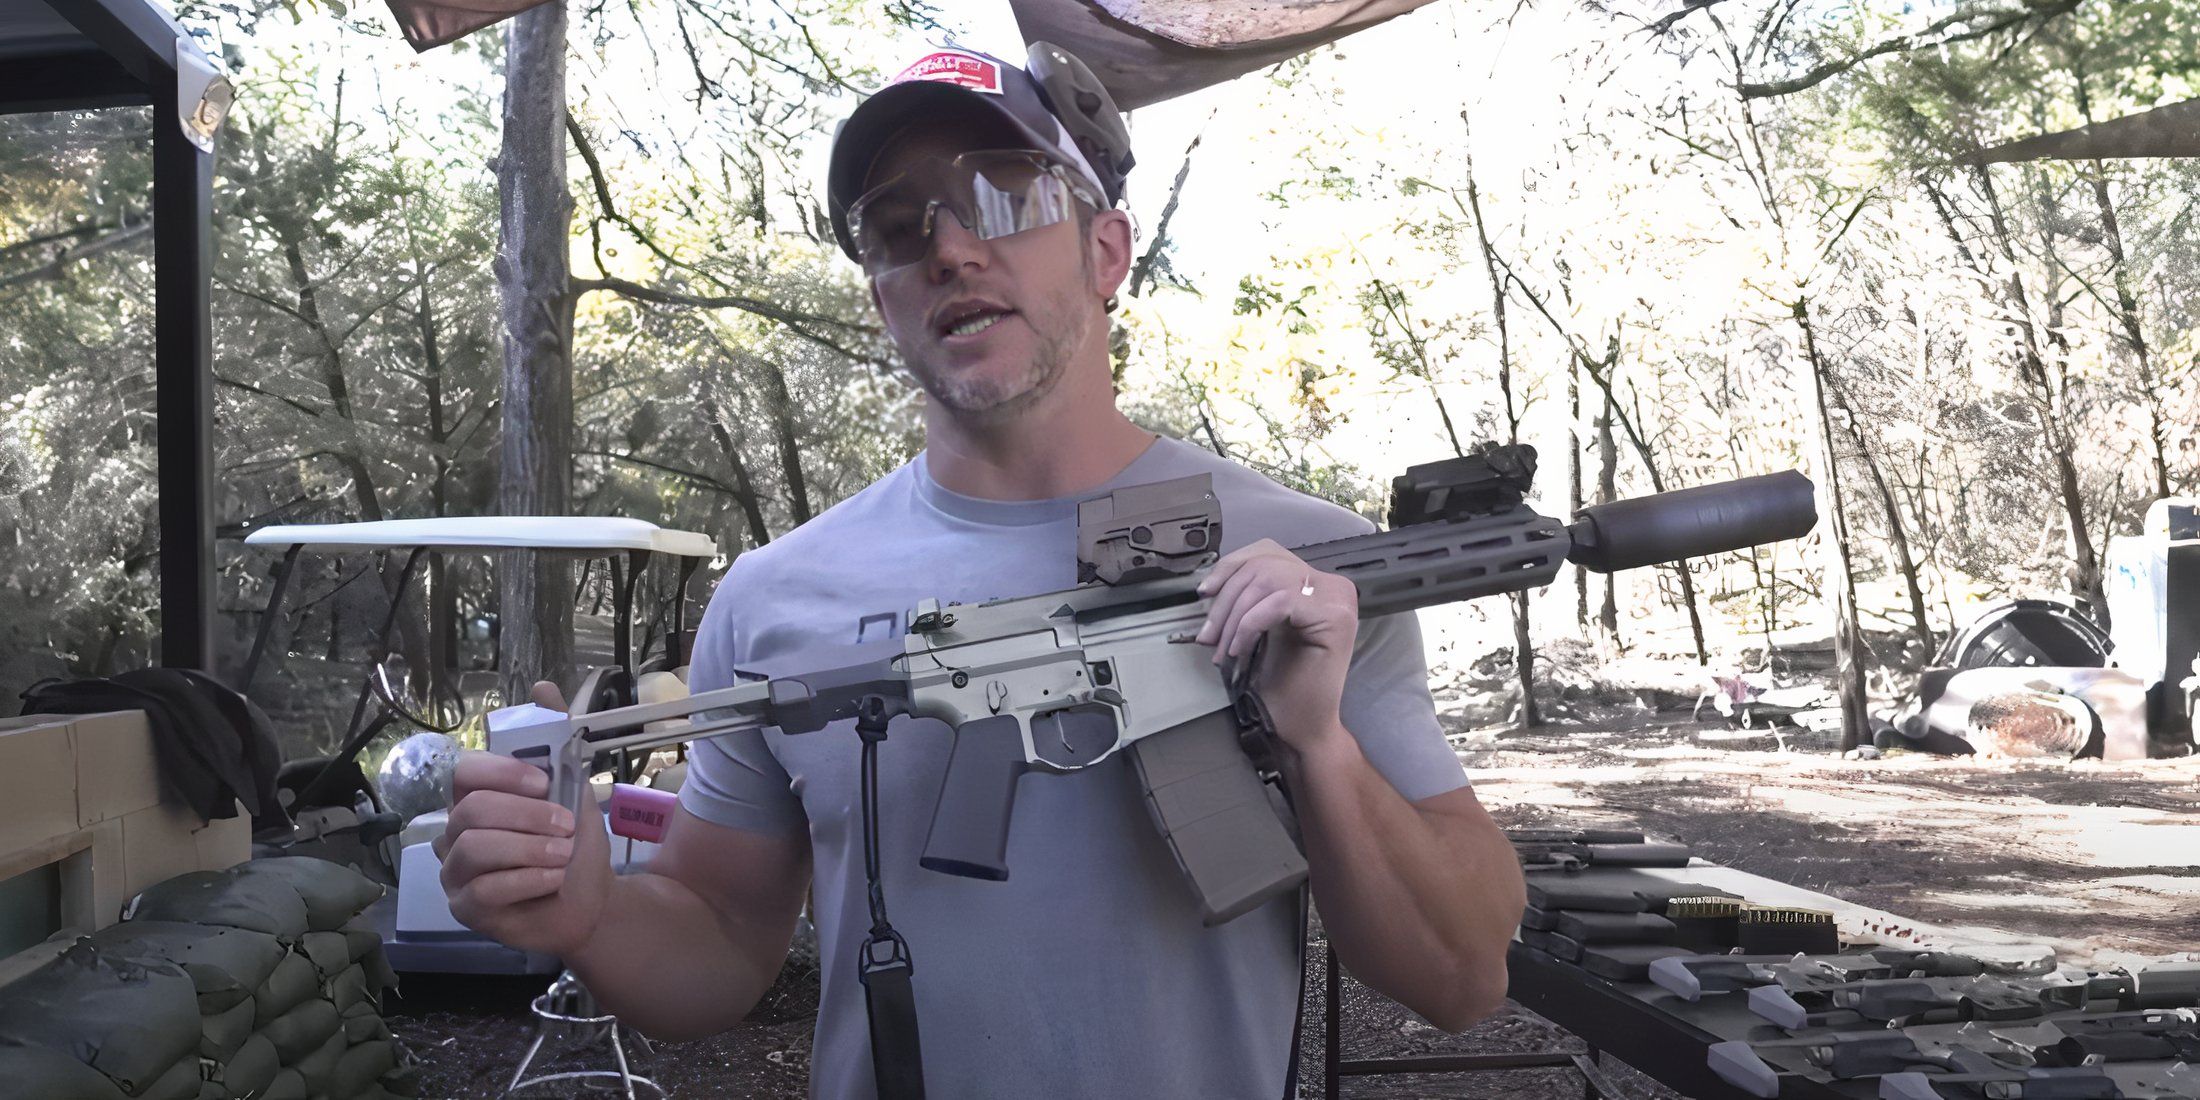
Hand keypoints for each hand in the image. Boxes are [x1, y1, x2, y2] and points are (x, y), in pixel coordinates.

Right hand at [436, 681, 611, 957]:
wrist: (591, 900)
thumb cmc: (572, 846)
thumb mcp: (574, 789)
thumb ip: (558, 741)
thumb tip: (544, 687)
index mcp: (478, 798)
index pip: (465, 772)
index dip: (502, 773)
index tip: (544, 782)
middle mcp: (456, 832)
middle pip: (472, 810)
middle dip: (528, 816)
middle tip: (565, 827)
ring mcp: (455, 872)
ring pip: (475, 848)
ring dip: (530, 848)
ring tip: (562, 856)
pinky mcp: (464, 908)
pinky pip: (486, 890)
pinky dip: (529, 880)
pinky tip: (551, 880)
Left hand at [1194, 539, 1357, 753]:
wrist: (1304, 726)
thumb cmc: (1284, 685)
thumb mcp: (1260, 628)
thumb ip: (1250, 597)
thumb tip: (1210, 582)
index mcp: (1315, 583)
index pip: (1267, 552)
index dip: (1230, 567)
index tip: (1204, 592)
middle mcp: (1331, 585)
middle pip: (1264, 565)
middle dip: (1225, 599)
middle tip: (1207, 636)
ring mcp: (1337, 599)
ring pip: (1268, 580)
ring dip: (1234, 616)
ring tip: (1222, 648)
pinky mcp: (1334, 617)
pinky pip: (1278, 603)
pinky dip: (1250, 625)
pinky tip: (1239, 650)